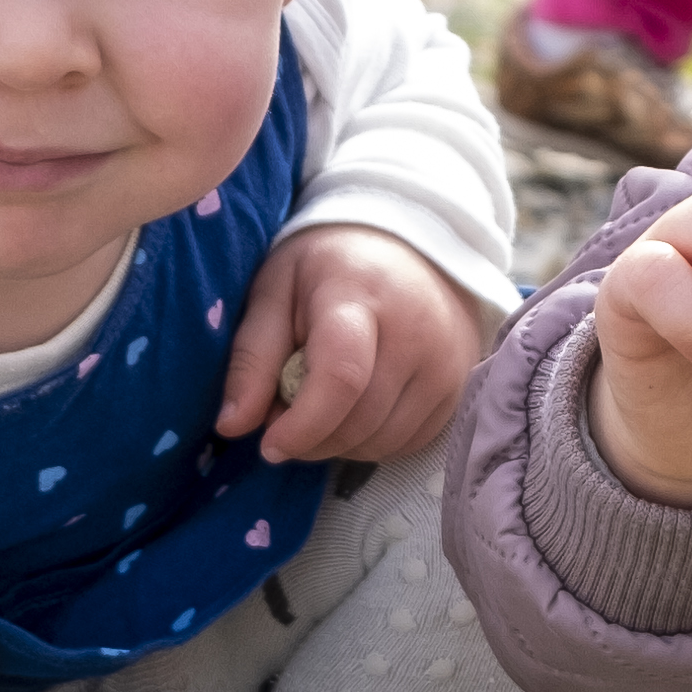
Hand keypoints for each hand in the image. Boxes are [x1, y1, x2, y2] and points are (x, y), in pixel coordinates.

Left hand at [221, 223, 492, 463]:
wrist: (409, 247)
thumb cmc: (327, 267)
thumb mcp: (275, 291)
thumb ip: (252, 358)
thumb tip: (232, 426)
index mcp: (360, 294)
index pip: (341, 377)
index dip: (302, 425)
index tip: (269, 444)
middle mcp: (416, 331)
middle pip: (360, 420)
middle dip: (312, 438)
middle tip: (285, 415)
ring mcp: (447, 362)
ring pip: (385, 441)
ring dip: (340, 444)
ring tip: (319, 408)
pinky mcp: (460, 387)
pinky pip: (410, 443)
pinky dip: (372, 442)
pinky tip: (355, 411)